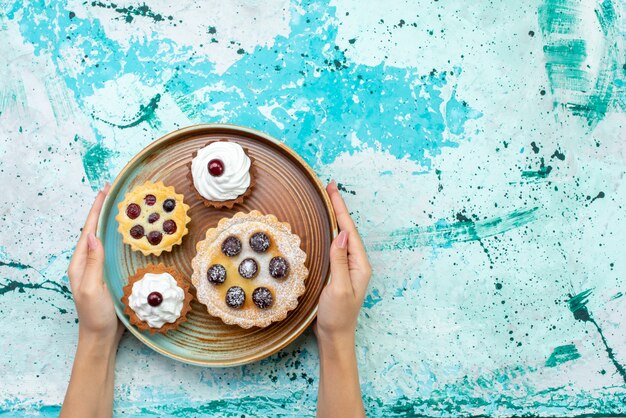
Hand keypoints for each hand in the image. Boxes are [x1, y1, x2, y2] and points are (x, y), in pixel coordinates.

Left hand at [67, 184, 123, 345]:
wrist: (101, 337)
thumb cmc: (95, 316)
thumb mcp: (92, 289)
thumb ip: (93, 263)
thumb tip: (93, 236)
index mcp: (79, 263)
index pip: (88, 230)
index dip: (96, 210)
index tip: (105, 191)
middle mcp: (88, 263)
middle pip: (96, 231)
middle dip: (104, 211)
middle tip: (116, 193)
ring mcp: (99, 269)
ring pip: (106, 240)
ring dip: (113, 223)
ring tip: (125, 208)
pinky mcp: (110, 275)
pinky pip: (115, 251)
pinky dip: (121, 239)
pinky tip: (132, 236)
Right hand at [314, 180, 371, 346]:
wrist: (335, 337)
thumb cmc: (337, 316)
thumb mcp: (338, 289)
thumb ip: (340, 261)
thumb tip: (342, 234)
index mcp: (360, 265)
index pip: (349, 230)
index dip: (340, 208)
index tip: (332, 189)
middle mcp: (357, 263)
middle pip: (347, 229)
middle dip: (338, 207)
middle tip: (329, 187)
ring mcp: (349, 268)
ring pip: (342, 236)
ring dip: (335, 217)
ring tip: (328, 200)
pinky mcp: (340, 273)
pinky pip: (336, 246)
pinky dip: (330, 232)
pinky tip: (325, 227)